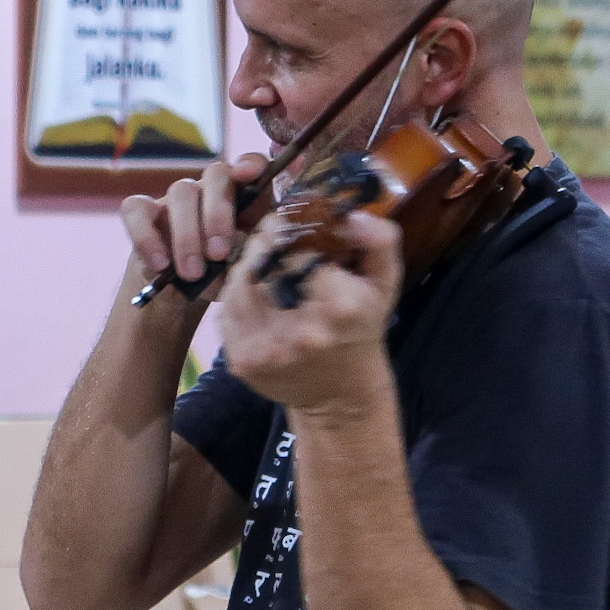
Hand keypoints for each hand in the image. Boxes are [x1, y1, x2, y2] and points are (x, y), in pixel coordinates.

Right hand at [120, 153, 272, 287]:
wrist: (179, 297)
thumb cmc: (219, 276)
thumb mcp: (242, 269)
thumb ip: (251, 254)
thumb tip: (251, 248)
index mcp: (244, 199)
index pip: (252, 166)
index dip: (252, 164)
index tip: (251, 174)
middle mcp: (210, 190)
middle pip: (216, 175)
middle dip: (217, 214)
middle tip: (218, 254)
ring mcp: (175, 199)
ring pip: (181, 193)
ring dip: (187, 235)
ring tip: (191, 274)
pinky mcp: (142, 211)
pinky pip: (136, 210)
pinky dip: (147, 238)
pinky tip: (159, 265)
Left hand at [221, 210, 403, 414]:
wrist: (341, 393)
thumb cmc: (362, 328)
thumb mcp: (384, 284)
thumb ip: (380, 241)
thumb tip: (352, 216)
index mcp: (340, 306)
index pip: (296, 248)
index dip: (287, 229)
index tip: (287, 224)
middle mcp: (302, 331)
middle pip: (262, 264)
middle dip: (264, 246)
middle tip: (272, 240)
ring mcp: (268, 350)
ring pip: (238, 284)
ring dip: (246, 267)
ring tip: (263, 266)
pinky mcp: (243, 361)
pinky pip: (226, 311)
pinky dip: (235, 296)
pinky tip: (253, 294)